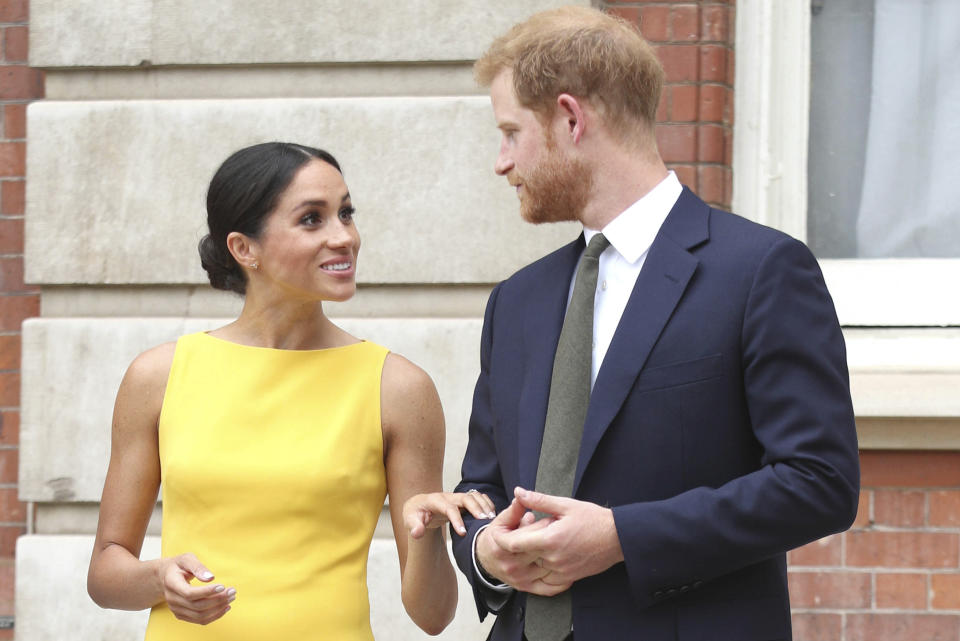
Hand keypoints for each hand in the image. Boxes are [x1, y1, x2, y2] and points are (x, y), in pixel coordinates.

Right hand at [158, 553, 234, 624]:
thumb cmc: (178, 565)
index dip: (207, 592)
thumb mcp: (187, 559)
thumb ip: (198, 567)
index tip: (223, 586)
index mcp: (172, 584)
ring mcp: (176, 609)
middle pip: (197, 606)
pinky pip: (199, 620)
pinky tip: (225, 607)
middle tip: (232, 591)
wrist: (165, 577)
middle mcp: (172, 599)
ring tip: (231, 598)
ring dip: (218, 608)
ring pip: (200, 615)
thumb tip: (211, 578)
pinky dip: (214, 616)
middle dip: (218, 600)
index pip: (189, 593)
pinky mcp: (182, 615)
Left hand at [403, 491, 495, 538]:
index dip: (456, 519)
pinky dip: (486, 504)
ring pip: (473, 496)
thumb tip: (417, 533)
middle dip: (476, 508)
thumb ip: (413, 527)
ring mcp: (456, 497)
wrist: (419, 506)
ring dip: (483, 505)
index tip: (463, 532)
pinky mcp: (462, 501)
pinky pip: (477, 498)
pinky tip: (492, 514)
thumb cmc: (415, 514)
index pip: (448, 507)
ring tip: (492, 519)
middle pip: (465, 498)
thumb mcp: (409, 520)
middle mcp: (447, 496)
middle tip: (485, 521)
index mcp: (434, 500)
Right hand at [475, 497, 564, 594]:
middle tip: (564, 530)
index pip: (529, 535)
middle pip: (540, 551)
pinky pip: (549, 588)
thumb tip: (521, 495)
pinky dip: (562, 580)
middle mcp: (512, 565)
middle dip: (553, 538)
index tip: (554, 518)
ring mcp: (520, 579)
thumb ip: (514, 510)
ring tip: (565, 544)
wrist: (486, 558)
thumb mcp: (502, 520)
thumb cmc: (497, 536)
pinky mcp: (527, 588)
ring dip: (559, 556)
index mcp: (504, 546)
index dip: (544, 525)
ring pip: (547, 568)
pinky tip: (568, 567)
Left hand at [491, 487, 624, 592]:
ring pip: (532, 568)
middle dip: (513, 547)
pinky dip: (540, 570)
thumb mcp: (566, 505)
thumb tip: (518, 492)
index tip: (498, 532)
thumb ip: (539, 500)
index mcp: (550, 539)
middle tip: (514, 534)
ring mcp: (561, 571)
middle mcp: (553, 559)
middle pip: (520, 557)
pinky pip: (546, 580)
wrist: (618, 538)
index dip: (501, 538)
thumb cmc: (593, 518)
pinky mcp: (569, 578)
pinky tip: (542, 559)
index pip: (514, 544)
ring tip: (532, 544)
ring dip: (527, 558)